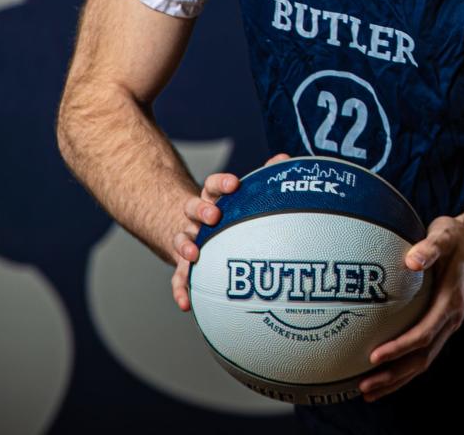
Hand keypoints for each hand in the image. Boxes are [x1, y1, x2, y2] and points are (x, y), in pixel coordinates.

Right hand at [171, 152, 289, 312]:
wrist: (196, 236)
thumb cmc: (228, 218)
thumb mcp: (242, 199)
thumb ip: (263, 178)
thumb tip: (284, 159)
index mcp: (212, 200)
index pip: (213, 186)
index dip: (222, 183)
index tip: (234, 184)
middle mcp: (196, 219)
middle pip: (193, 209)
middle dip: (202, 211)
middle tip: (214, 216)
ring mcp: (187, 241)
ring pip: (181, 240)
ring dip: (185, 246)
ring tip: (194, 254)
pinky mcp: (183, 266)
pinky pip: (179, 278)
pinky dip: (180, 290)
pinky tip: (186, 303)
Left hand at [358, 214, 463, 401]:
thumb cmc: (458, 237)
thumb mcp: (446, 234)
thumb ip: (430, 247)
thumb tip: (411, 260)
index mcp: (450, 303)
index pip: (423, 334)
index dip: (399, 348)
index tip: (373, 357)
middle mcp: (450, 320)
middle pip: (422, 359)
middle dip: (393, 376)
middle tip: (364, 387)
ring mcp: (447, 325)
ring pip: (422, 362)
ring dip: (397, 380)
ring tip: (368, 392)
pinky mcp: (441, 324)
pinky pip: (422, 352)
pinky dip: (403, 367)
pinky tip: (383, 372)